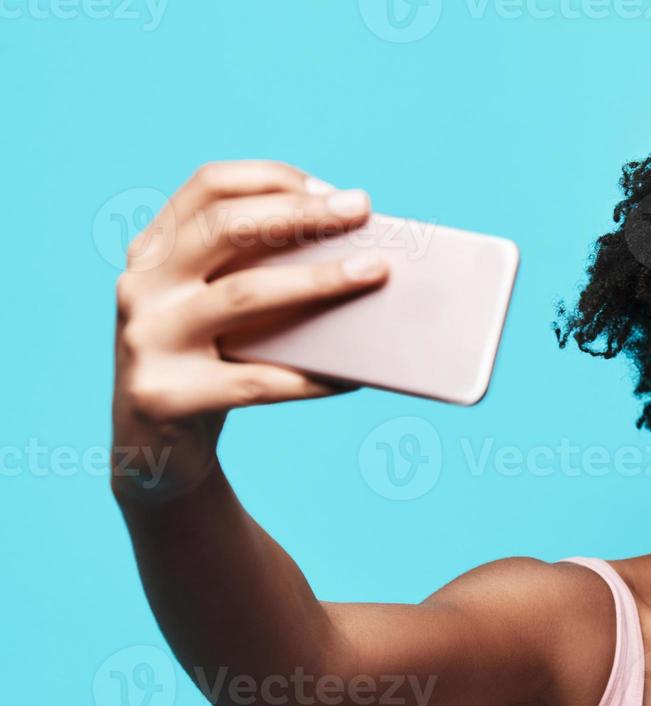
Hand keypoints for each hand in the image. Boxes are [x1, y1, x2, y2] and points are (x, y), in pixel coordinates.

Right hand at [110, 160, 387, 499]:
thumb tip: (357, 251)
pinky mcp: (166, 396)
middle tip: (363, 209)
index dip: (274, 178)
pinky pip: (256, 382)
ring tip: (375, 273)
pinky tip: (354, 375)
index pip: (210, 186)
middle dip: (302, 213)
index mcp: (153, 251)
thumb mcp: (215, 308)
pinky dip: (313, 377)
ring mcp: (148, 340)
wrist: (151, 448)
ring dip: (318, 281)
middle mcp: (141, 285)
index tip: (334, 191)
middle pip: (225, 228)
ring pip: (243, 296)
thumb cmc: (207, 365)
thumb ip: (256, 272)